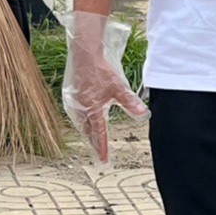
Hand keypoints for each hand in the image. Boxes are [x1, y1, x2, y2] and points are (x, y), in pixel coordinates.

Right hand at [64, 10, 147, 160]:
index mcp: (92, 109)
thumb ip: (131, 103)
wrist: (85, 54)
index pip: (99, 133)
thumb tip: (144, 115)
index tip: (104, 160)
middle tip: (99, 154)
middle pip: (88, 132)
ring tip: (93, 142)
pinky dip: (82, 122)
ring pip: (81, 124)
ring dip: (87, 134)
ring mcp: (74, 103)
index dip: (102, 147)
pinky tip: (85, 122)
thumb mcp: (119, 87)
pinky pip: (77, 115)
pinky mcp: (71, 97)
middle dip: (94, 143)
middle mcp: (81, 109)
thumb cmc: (101, 70)